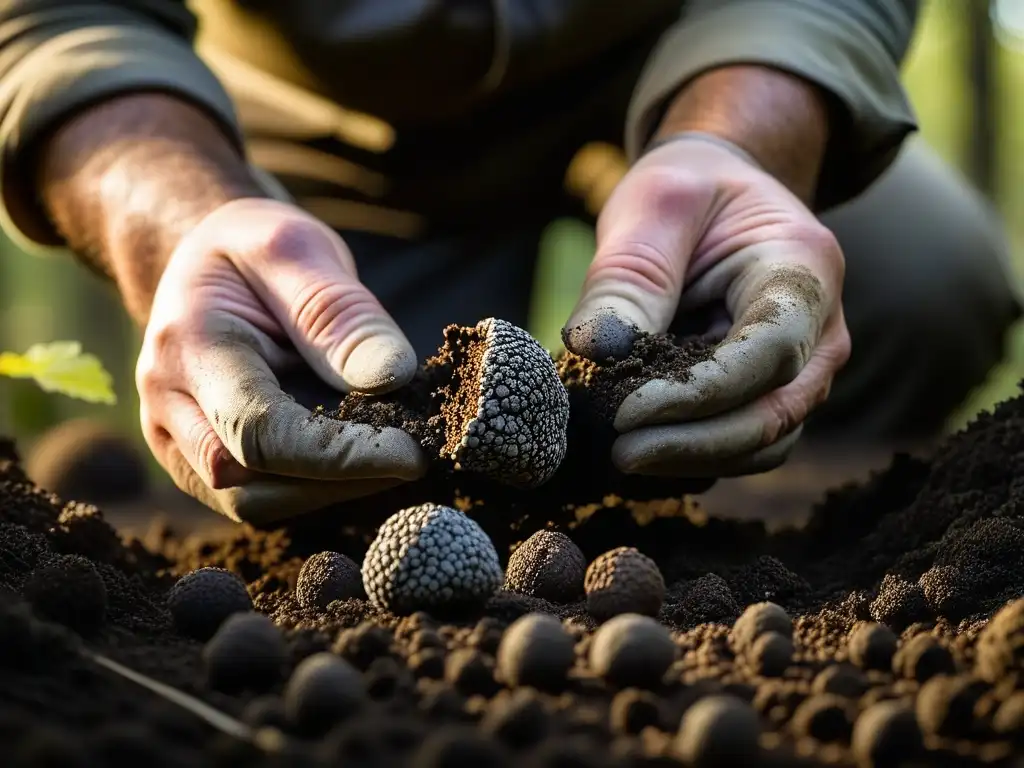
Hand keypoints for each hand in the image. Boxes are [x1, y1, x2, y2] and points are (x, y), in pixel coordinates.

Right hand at [136, 198, 427, 523]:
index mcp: (187, 346)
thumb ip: (340, 313)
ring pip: (255, 504)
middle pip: (251, 486)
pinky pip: (258, 497)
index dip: (339, 455)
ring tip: (392, 453)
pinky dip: (315, 488)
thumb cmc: (251, 249)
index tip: (412, 454)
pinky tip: (359, 458)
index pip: (260, 431)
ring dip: (332, 491)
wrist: (201, 262)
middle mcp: (167, 406)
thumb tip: (393, 377)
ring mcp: (175, 442)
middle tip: (416, 455)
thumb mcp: (295, 248)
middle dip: (341, 482)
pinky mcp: (198, 463)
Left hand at [564, 135, 850, 476]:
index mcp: (805, 268)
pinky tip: (642, 451)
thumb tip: (593, 353)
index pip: (770, 352)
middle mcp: (821, 330)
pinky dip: (695, 455)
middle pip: (773, 413)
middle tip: (619, 452)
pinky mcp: (769, 394)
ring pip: (762, 442)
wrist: (718, 192)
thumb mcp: (655, 207)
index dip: (700, 394)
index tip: (626, 412)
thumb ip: (630, 277)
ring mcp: (802, 370)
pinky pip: (742, 443)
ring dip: (692, 458)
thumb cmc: (690, 189)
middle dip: (694, 444)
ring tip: (621, 454)